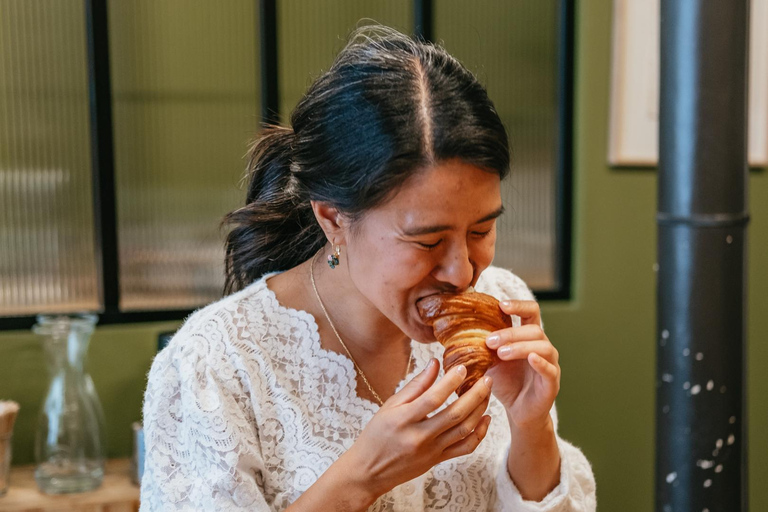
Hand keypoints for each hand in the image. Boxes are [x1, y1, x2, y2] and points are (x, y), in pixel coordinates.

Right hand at [341, 358, 493, 500]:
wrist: (370, 471)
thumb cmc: (376, 435)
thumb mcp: (389, 406)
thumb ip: (415, 385)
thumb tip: (434, 364)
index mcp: (403, 419)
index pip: (432, 399)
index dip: (450, 382)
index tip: (463, 368)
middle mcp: (419, 437)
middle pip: (454, 414)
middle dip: (475, 394)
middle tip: (486, 378)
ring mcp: (431, 451)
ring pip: (464, 430)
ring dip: (479, 410)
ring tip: (487, 393)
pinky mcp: (438, 460)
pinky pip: (465, 448)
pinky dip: (479, 433)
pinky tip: (485, 418)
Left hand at [484, 300, 559, 428]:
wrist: (517, 410)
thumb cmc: (505, 382)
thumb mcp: (490, 360)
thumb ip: (482, 346)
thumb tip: (457, 333)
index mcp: (529, 337)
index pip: (531, 312)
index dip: (519, 305)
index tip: (501, 305)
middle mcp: (542, 347)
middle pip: (533, 329)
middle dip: (510, 333)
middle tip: (489, 341)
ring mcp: (550, 364)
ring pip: (542, 347)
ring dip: (520, 347)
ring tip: (500, 353)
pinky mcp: (552, 382)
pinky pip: (550, 369)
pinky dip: (540, 362)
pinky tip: (530, 359)